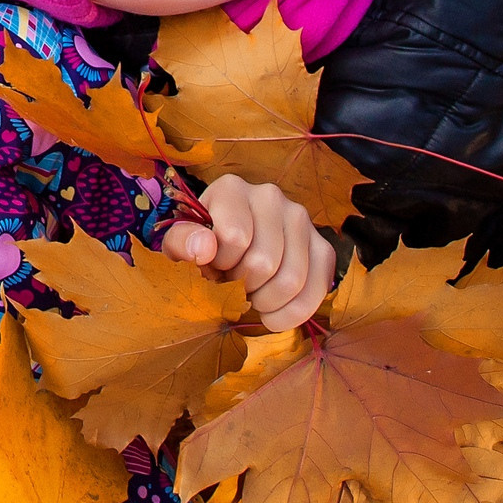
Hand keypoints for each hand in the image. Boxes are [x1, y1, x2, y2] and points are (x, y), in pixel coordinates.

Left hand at [159, 174, 335, 329]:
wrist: (227, 252)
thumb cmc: (201, 248)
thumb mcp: (179, 245)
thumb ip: (182, 243)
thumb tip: (205, 248)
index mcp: (232, 188)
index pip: (234, 237)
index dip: (221, 264)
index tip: (213, 265)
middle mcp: (271, 196)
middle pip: (264, 262)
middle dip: (243, 287)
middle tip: (233, 283)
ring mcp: (301, 220)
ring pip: (292, 280)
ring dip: (266, 302)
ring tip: (251, 294)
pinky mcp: (323, 246)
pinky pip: (317, 290)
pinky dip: (293, 313)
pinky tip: (273, 312)